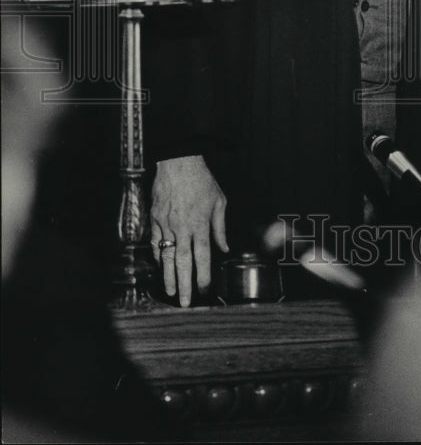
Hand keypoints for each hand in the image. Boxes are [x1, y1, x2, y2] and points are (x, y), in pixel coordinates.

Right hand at [151, 155, 227, 306]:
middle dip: (184, 284)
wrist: (178, 162)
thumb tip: (224, 247)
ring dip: (168, 275)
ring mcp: (166, 223)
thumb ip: (220, 227)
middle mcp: (183, 226)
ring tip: (170, 291)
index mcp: (200, 223)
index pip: (203, 255)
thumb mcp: (219, 201)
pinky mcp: (155, 218)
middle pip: (183, 261)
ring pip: (167, 256)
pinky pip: (156, 242)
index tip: (205, 289)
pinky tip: (162, 266)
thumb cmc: (201, 180)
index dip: (204, 274)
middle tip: (184, 302)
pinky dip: (158, 256)